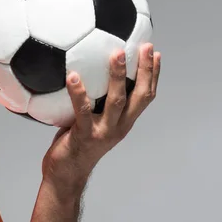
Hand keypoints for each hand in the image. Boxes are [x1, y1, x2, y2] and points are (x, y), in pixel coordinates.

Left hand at [41, 43, 160, 192]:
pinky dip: (78, 92)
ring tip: (116, 53)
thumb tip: (87, 72)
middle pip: (140, 96)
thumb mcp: (92, 121)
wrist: (66, 174)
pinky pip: (82, 110)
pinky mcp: (84, 135)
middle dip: (145, 70)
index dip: (153, 75)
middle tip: (144, 46)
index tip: (154, 53)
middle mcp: (119, 126)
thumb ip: (95, 102)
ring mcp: (103, 131)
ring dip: (118, 76)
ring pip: (117, 101)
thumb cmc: (76, 143)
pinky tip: (72, 76)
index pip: (146, 96)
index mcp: (124, 122)